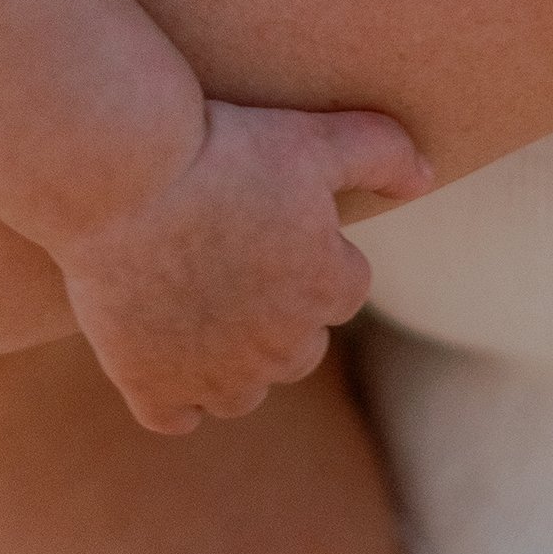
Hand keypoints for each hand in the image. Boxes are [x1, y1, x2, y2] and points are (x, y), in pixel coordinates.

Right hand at [62, 101, 434, 435]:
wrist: (124, 174)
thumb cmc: (224, 148)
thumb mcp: (315, 136)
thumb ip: (384, 153)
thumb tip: (428, 179)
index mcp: (327, 291)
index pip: (343, 289)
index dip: (313, 253)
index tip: (273, 218)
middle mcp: (281, 348)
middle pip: (298, 350)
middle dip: (278, 315)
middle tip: (234, 257)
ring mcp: (213, 375)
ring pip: (242, 393)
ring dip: (232, 362)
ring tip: (199, 305)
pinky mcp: (151, 386)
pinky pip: (176, 417)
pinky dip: (173, 395)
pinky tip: (161, 353)